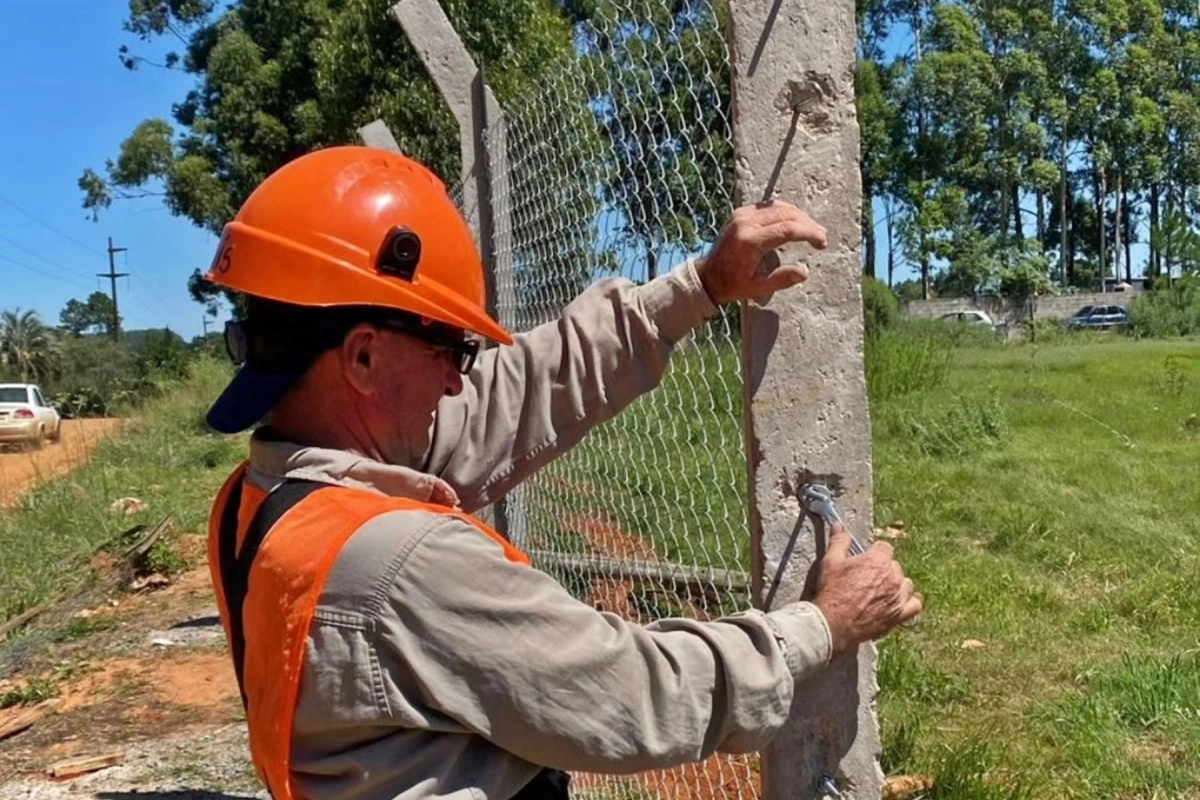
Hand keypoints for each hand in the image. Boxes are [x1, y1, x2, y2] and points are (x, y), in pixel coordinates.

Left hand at [696, 201, 827, 304]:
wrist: (708, 276)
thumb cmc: (732, 285)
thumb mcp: (757, 288)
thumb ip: (781, 279)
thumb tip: (805, 272)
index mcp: (749, 242)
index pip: (788, 229)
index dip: (809, 233)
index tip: (822, 242)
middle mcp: (745, 223)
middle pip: (786, 214)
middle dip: (808, 224)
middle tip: (822, 237)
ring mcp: (741, 215)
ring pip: (778, 207)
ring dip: (799, 216)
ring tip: (812, 230)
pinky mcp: (740, 213)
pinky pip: (768, 207)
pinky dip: (785, 212)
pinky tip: (796, 222)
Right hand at [813, 523, 921, 657]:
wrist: (833, 624)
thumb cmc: (832, 592)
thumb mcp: (831, 562)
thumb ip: (839, 541)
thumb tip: (840, 525)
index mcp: (878, 561)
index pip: (885, 548)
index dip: (874, 552)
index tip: (865, 559)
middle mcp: (893, 577)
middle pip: (895, 566)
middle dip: (883, 569)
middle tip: (866, 577)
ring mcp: (898, 597)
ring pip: (906, 584)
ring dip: (896, 584)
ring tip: (881, 590)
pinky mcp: (899, 615)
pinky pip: (915, 605)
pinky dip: (909, 602)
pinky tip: (898, 602)